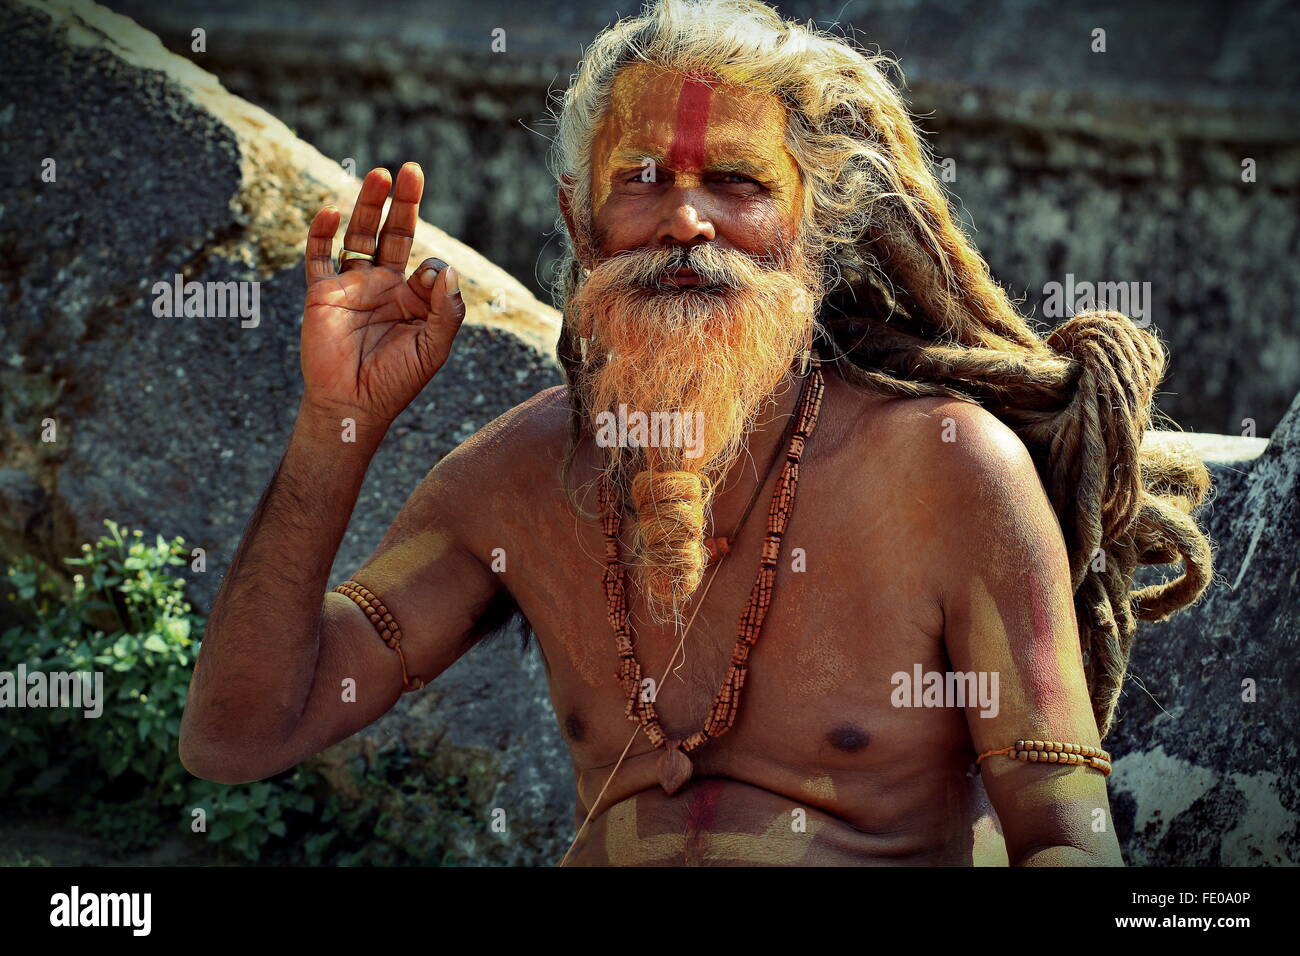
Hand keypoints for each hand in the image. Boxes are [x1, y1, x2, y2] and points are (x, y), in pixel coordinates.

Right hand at [300, 162, 465, 426]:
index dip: (431, 270)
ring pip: (359, 235)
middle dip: (402, 203)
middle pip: (393, 233)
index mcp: (412, 298)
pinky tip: (331, 211)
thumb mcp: (434, 347)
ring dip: (368, 205)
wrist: (353, 405)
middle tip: (411, 170)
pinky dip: (322, 234)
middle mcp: (382, 285)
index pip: (425, 264)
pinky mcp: (322, 293)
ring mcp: (352, 286)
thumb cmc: (397, 381)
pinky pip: (320, 257)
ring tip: (380, 175)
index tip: (426, 284)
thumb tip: (442, 266)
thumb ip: (446, 309)